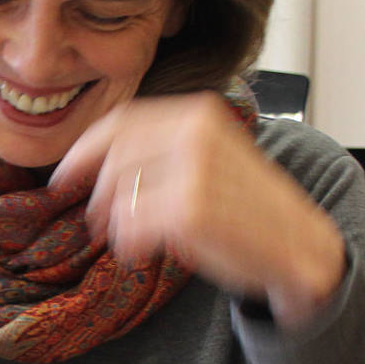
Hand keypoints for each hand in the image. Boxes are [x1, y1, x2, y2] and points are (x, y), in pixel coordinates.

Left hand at [52, 92, 346, 327]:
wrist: (301, 246)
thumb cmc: (249, 206)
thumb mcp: (210, 156)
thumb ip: (161, 148)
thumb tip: (94, 159)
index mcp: (199, 113)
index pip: (122, 121)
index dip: (83, 150)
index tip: (63, 177)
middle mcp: (196, 133)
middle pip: (113, 159)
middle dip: (97, 194)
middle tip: (97, 220)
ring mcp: (193, 170)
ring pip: (118, 192)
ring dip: (114, 221)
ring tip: (129, 237)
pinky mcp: (190, 210)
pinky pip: (130, 224)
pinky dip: (128, 243)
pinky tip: (145, 250)